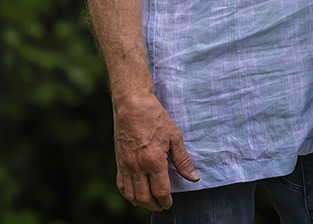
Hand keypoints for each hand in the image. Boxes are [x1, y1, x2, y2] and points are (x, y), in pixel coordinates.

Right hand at [111, 91, 199, 209]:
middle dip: (154, 205)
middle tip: (162, 206)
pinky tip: (135, 195)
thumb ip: (183, 160)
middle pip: (144, 197)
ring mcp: (126, 166)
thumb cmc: (155, 118)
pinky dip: (128, 194)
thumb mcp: (175, 136)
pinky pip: (121, 185)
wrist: (131, 105)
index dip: (166, 201)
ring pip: (131, 195)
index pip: (160, 191)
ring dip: (141, 203)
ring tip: (150, 202)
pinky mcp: (118, 162)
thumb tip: (193, 178)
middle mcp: (137, 167)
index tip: (170, 203)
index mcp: (154, 161)